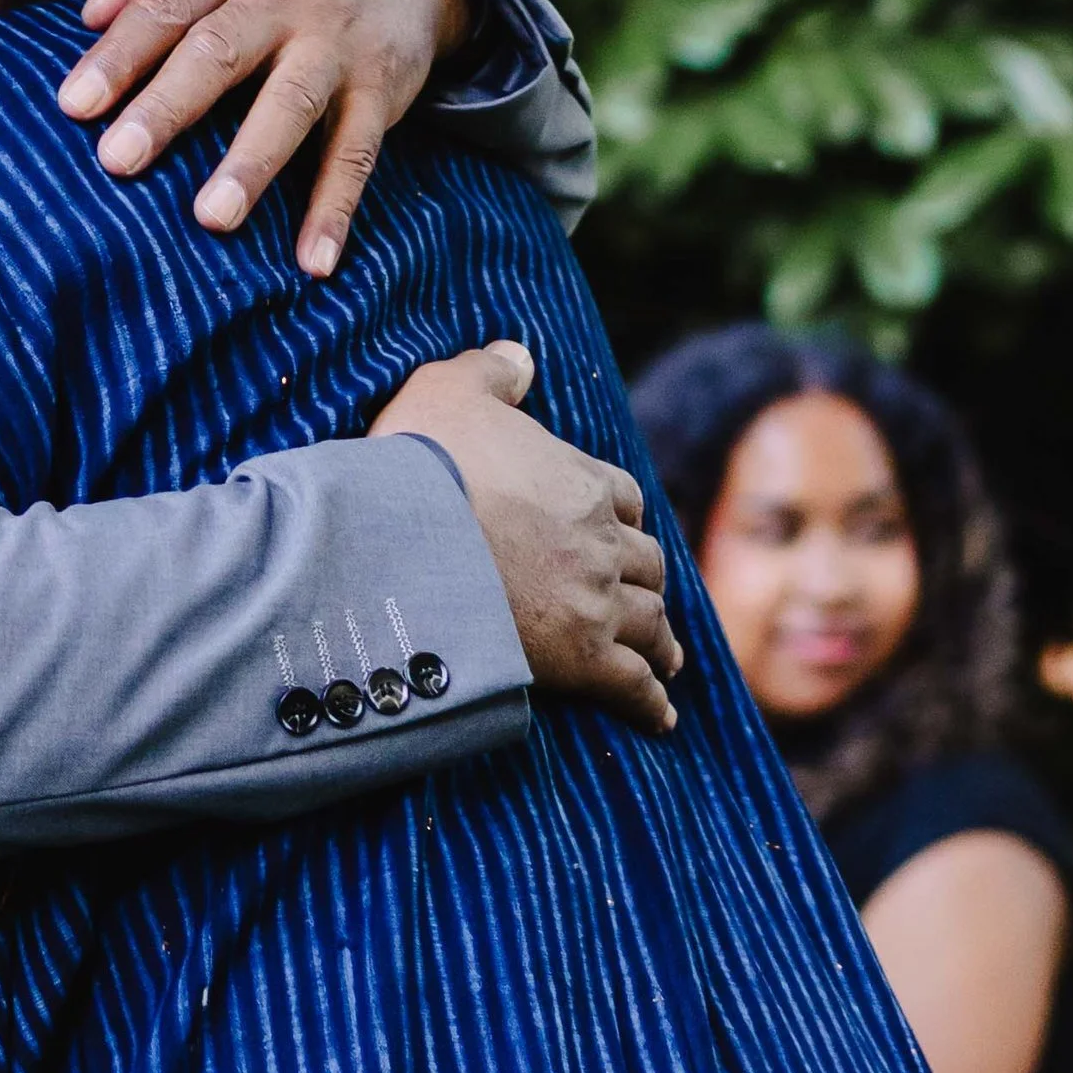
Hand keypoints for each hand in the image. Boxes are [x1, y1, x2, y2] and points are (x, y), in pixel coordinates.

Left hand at [56, 0, 476, 278]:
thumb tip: (87, 11)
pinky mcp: (379, 92)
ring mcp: (335, 47)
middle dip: (168, 107)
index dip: (119, 54)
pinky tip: (314, 262)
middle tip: (118, 161)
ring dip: (252, 162)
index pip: (165, 6)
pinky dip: (336, 210)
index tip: (74, 105)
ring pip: (290, 105)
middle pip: (219, 52)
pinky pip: (356, 156)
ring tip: (212, 218)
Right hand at [375, 341, 681, 734]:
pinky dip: (652, 703)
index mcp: (582, 481)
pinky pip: (633, 684)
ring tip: (667, 659)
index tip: (618, 532)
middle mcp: (602, 542)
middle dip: (645, 581)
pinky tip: (661, 719)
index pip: (625, 500)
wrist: (405, 538)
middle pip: (646, 565)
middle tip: (646, 600)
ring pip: (650, 623)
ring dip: (661, 640)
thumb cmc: (422, 462)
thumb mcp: (448, 389)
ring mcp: (596, 602)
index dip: (621, 518)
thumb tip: (520, 353)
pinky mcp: (582, 659)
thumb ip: (489, 370)